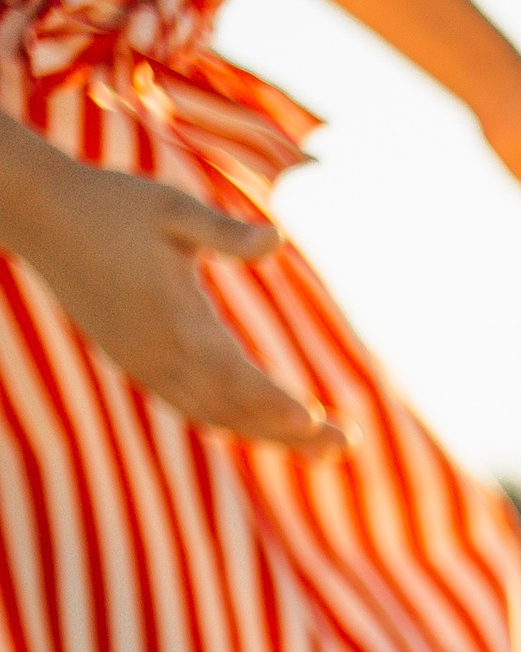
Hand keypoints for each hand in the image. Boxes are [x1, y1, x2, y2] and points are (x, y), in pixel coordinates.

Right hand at [14, 157, 345, 455]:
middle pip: (232, 409)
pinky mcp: (137, 364)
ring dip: (265, 433)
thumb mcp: (172, 207)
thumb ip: (224, 231)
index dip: (273, 403)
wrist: (43, 218)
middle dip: (290, 432)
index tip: (313, 422)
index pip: (232, 376)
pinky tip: (263, 426)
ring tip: (320, 446)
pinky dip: (230, 421)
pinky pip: (189, 406)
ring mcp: (145, 365)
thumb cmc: (113, 205)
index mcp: (173, 320)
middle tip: (346, 445)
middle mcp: (159, 355)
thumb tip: (277, 240)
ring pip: (212, 414)